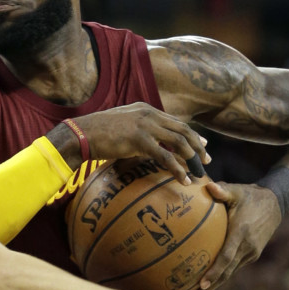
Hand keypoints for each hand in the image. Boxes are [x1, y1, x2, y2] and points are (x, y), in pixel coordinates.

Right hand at [51, 103, 210, 183]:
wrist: (82, 134)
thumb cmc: (97, 132)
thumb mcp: (121, 125)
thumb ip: (136, 129)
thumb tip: (147, 144)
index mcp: (145, 109)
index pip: (176, 121)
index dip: (192, 135)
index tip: (203, 146)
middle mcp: (149, 114)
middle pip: (183, 130)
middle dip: (198, 146)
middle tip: (206, 161)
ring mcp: (145, 126)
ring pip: (179, 142)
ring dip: (192, 158)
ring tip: (199, 172)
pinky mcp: (140, 140)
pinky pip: (165, 156)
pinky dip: (177, 169)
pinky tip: (183, 180)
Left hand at [186, 182, 281, 289]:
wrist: (276, 203)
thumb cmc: (251, 195)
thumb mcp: (237, 190)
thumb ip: (223, 190)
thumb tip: (207, 185)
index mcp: (241, 233)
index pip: (226, 257)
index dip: (214, 271)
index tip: (201, 282)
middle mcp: (247, 248)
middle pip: (226, 273)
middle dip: (208, 288)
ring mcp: (250, 253)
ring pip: (229, 274)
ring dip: (213, 287)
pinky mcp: (251, 255)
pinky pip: (233, 268)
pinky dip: (220, 277)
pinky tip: (205, 284)